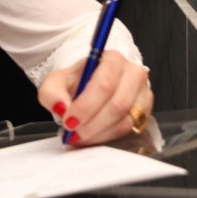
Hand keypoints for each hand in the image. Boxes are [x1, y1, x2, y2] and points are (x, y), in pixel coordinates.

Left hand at [37, 50, 152, 146]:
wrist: (90, 85)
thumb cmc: (77, 81)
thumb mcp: (56, 82)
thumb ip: (52, 93)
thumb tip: (61, 107)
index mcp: (112, 59)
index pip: (105, 84)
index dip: (86, 106)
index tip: (69, 120)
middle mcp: (133, 74)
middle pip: (118, 104)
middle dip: (92, 123)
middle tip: (73, 133)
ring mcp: (143, 94)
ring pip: (125, 121)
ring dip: (99, 133)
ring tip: (79, 136)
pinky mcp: (145, 113)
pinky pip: (129, 131)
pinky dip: (107, 137)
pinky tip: (92, 136)